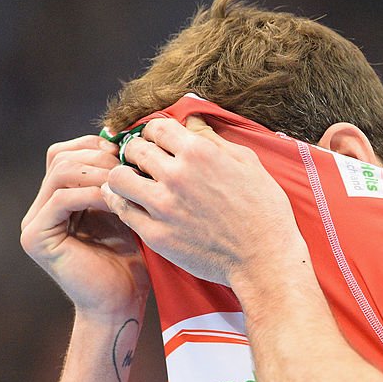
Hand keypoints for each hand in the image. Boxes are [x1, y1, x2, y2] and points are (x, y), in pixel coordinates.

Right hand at [20, 135, 148, 319]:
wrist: (121, 304)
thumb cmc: (129, 262)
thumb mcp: (124, 211)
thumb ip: (116, 181)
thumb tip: (125, 140)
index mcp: (57, 200)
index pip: (67, 153)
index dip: (97, 146)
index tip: (128, 154)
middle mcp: (40, 209)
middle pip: (59, 156)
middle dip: (97, 155)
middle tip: (127, 166)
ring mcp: (34, 223)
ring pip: (60, 172)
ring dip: (96, 172)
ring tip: (123, 182)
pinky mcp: (36, 238)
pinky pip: (61, 199)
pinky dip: (91, 194)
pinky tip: (115, 201)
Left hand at [101, 116, 307, 285]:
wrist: (264, 259)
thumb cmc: (263, 211)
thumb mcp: (248, 163)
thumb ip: (214, 139)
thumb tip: (192, 123)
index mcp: (199, 152)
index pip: (156, 128)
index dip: (154, 133)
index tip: (156, 143)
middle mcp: (176, 175)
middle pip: (134, 149)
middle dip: (137, 152)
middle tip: (143, 163)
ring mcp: (163, 206)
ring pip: (118, 178)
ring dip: (124, 177)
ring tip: (134, 183)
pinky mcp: (156, 235)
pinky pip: (122, 210)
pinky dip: (121, 204)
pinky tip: (130, 203)